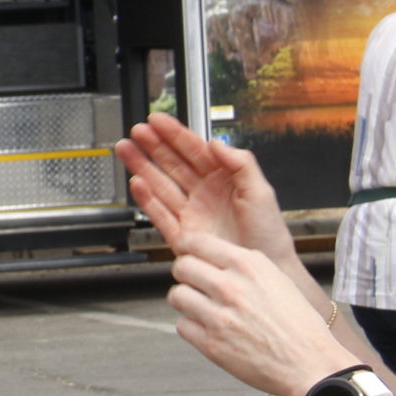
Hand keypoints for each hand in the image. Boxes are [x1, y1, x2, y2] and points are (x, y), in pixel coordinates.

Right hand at [116, 113, 295, 264]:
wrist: (264, 273)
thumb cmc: (269, 236)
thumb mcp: (262, 192)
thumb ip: (241, 164)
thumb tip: (217, 143)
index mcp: (223, 180)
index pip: (194, 150)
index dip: (175, 135)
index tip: (158, 122)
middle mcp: (204, 194)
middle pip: (172, 164)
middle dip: (153, 146)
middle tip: (136, 132)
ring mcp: (191, 214)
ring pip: (161, 185)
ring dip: (142, 167)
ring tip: (126, 150)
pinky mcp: (182, 236)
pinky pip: (160, 214)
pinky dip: (146, 200)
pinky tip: (137, 183)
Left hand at [165, 232, 351, 395]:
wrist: (311, 364)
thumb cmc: (299, 324)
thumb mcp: (278, 279)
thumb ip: (246, 266)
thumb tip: (217, 257)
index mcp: (249, 265)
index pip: (197, 242)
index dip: (188, 248)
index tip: (188, 255)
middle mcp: (231, 286)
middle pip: (181, 267)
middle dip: (185, 274)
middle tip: (194, 284)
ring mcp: (219, 316)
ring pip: (177, 295)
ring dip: (186, 301)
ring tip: (201, 308)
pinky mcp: (212, 344)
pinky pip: (182, 325)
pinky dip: (191, 327)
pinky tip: (208, 329)